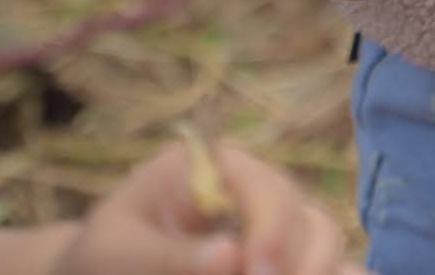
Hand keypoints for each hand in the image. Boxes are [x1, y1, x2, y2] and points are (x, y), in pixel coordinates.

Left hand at [50, 137, 363, 274]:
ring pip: (324, 244)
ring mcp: (275, 228)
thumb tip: (229, 258)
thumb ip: (165, 256)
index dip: (272, 231)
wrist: (103, 269)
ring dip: (315, 269)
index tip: (257, 273)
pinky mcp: (281, 260)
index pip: (266, 189)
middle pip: (309, 219)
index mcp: (216, 169)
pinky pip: (324, 264)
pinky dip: (334, 274)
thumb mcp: (114, 253)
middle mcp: (258, 192)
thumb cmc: (100, 257)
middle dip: (300, 262)